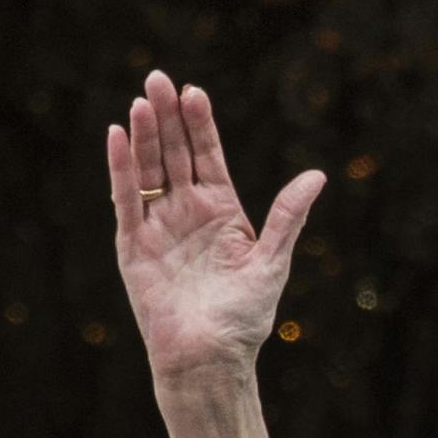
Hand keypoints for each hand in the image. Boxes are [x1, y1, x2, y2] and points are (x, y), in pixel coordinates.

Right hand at [107, 71, 325, 389]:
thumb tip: (319, 175)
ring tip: (142, 99)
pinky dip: (120, 169)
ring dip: (145, 135)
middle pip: (174, 154)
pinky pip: (125, 200)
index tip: (195, 91)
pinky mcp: (134, 246)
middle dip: (168, 117)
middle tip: (158, 78)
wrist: (210, 358)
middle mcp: (187, 213)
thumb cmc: (243, 318)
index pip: (208, 157)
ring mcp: (159, 227)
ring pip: (149, 170)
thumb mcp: (272, 262)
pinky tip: (118, 136)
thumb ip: (288, 217)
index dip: (200, 125)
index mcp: (222, 212)